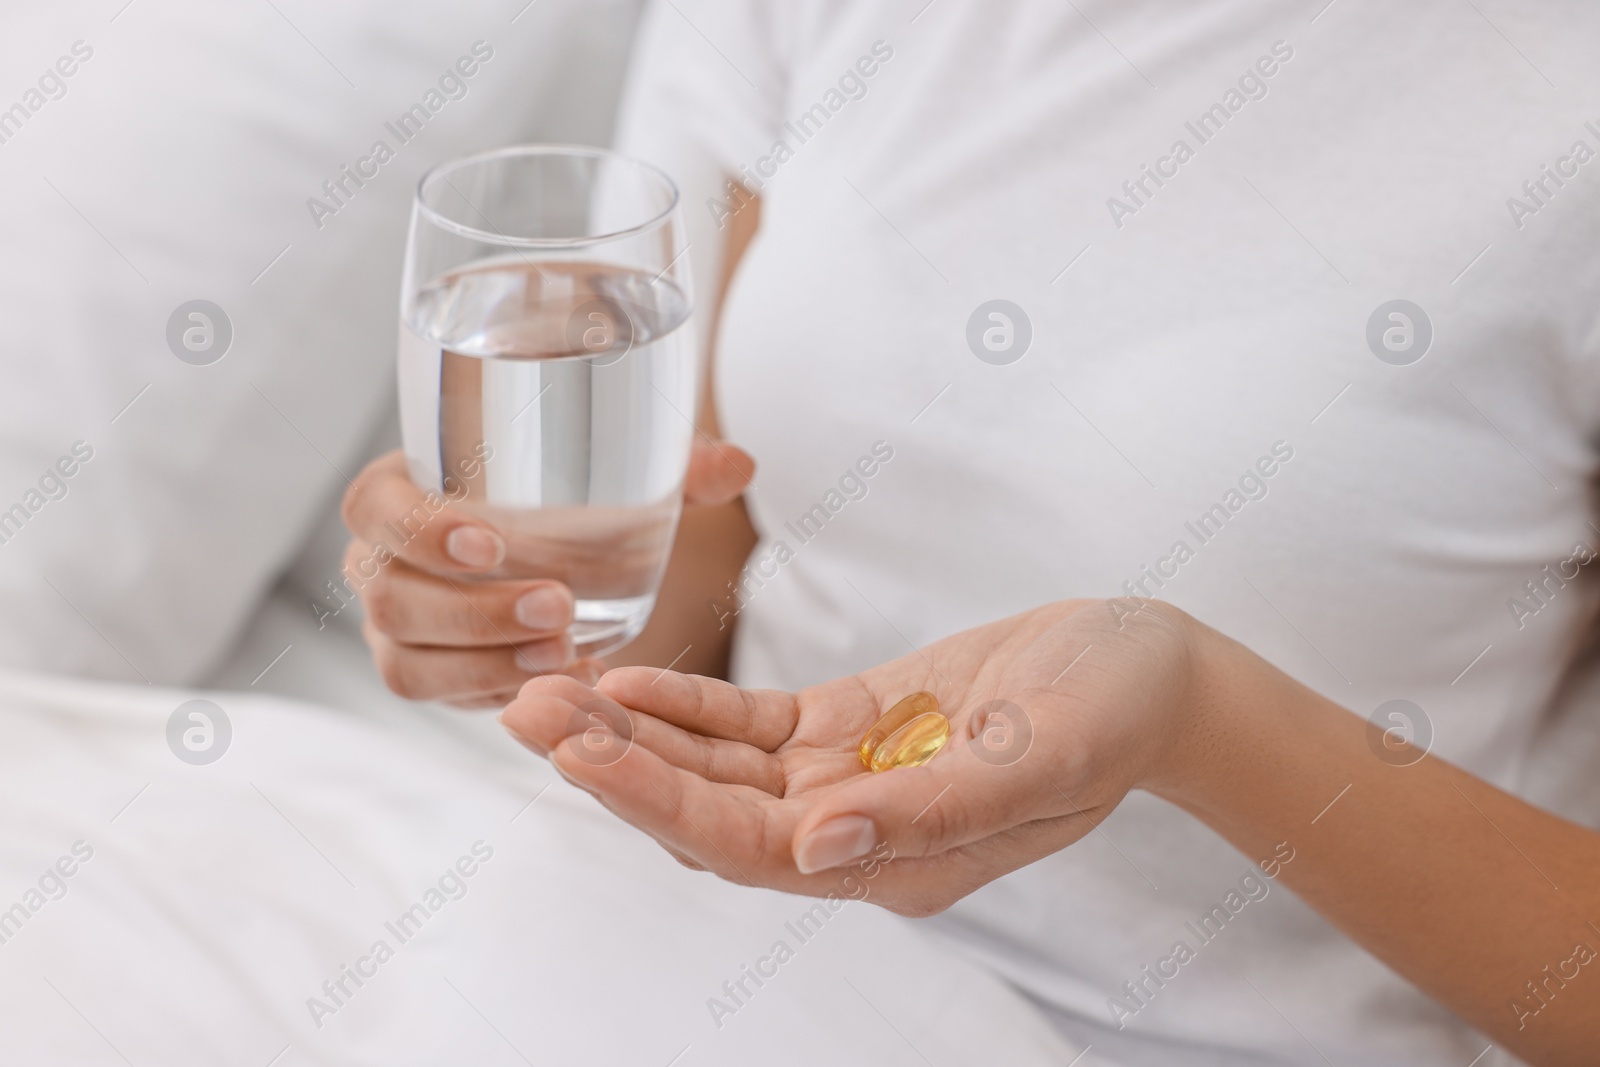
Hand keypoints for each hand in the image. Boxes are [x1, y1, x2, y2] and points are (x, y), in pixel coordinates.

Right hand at [341, 441, 753, 707]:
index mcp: (404, 488)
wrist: (547, 546)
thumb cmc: (563, 493)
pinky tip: (558, 681)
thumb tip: (736, 464)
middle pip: (391, 598)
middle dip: (475, 612)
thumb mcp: (614, 471)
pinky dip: (492, 691)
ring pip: (407, 660)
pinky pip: (438, 697)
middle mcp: (379, 561)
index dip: (418, 529)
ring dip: (483, 662)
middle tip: (561, 608)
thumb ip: (671, 466)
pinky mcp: (424, 672)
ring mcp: (395, 624)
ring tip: (566, 653)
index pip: (375, 507)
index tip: (491, 543)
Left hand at [499, 598, 1204, 913]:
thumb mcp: (1039, 758)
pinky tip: (631, 676)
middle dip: (613, 764)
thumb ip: (929, 812)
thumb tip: (816, 851)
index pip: (746, 847)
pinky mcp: (851, 724)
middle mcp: (855, 830)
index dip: (657, 803)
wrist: (1149, 669)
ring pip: (715, 765)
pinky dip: (688, 702)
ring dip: (632, 731)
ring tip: (549, 689)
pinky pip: (750, 723)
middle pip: (707, 810)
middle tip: (525, 709)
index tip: (578, 752)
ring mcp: (849, 777)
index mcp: (897, 861)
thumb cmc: (1111, 712)